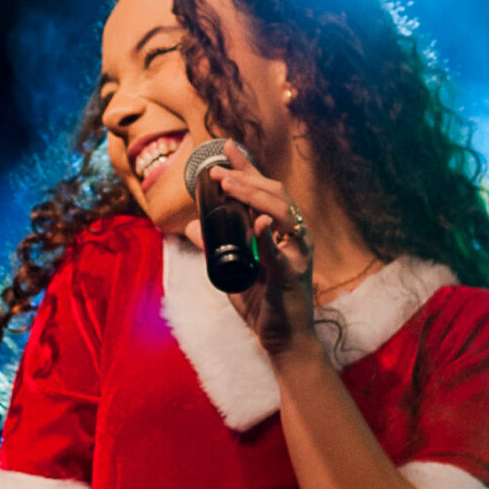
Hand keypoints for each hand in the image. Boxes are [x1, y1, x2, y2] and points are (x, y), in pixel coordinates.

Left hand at [205, 161, 313, 351]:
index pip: (266, 191)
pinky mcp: (293, 276)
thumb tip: (191, 226)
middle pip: (275, 194)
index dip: (248, 166)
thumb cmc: (264, 305)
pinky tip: (257, 225)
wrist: (283, 341)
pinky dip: (268, 238)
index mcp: (281, 232)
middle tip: (217, 172)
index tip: (226, 147)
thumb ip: (215, 247)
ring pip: (282, 213)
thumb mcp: (233, 270)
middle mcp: (294, 237)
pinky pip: (281, 252)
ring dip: (254, 196)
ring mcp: (296, 254)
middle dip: (246, 177)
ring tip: (229, 186)